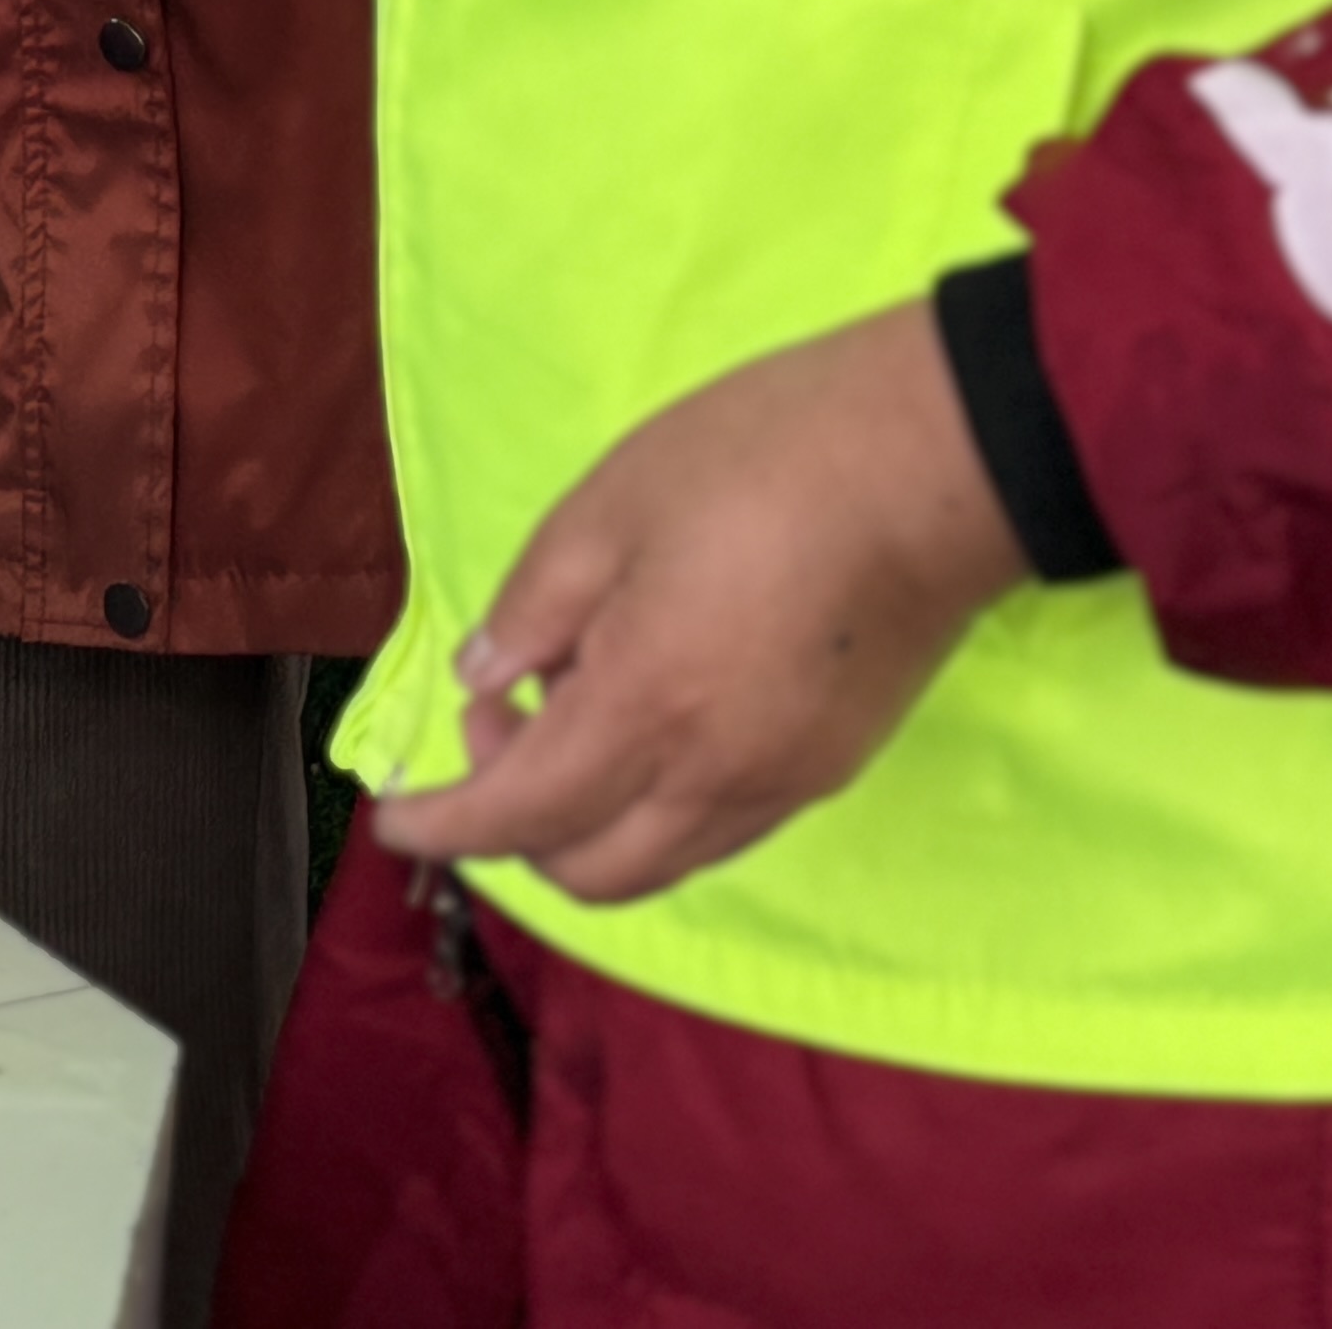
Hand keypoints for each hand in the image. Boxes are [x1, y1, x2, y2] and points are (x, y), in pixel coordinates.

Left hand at [369, 301, 1030, 908]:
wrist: (937, 462)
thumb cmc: (760, 459)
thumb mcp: (608, 505)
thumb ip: (533, 604)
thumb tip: (484, 678)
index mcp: (646, 707)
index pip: (518, 815)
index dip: (443, 827)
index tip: (393, 817)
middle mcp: (714, 776)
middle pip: (586, 872)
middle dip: (511, 824)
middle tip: (500, 714)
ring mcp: (783, 783)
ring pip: (657, 862)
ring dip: (587, 820)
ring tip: (574, 702)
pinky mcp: (831, 768)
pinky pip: (716, 831)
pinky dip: (655, 807)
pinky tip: (650, 716)